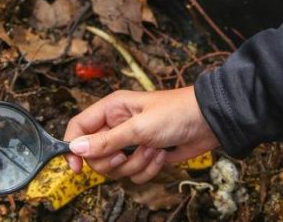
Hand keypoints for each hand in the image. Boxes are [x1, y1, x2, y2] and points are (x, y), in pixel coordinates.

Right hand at [63, 86, 219, 183]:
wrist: (209, 123)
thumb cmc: (175, 114)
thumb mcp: (138, 127)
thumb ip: (106, 141)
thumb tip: (76, 148)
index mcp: (111, 109)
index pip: (79, 128)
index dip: (73, 147)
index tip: (77, 167)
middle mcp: (117, 125)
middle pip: (95, 155)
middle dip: (112, 161)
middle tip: (126, 155)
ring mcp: (131, 142)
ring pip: (116, 168)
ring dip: (136, 164)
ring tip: (153, 149)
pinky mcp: (145, 156)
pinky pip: (134, 174)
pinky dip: (148, 169)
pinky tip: (162, 154)